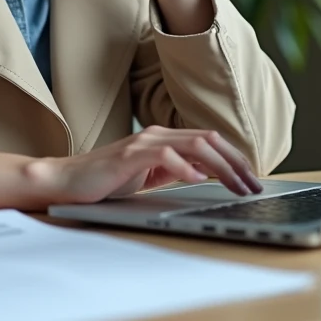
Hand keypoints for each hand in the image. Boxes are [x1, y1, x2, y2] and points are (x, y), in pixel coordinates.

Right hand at [33, 126, 261, 204]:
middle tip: (253, 185)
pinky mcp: (129, 156)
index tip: (252, 178)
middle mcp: (155, 134)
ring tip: (237, 186)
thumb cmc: (105, 181)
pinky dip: (185, 167)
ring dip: (221, 167)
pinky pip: (165, 156)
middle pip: (208, 139)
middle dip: (236, 163)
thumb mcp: (147, 176)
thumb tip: (205, 174)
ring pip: (193, 145)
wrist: (66, 182)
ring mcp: (142, 142)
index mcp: (161, 138)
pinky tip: (198, 179)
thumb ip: (172, 171)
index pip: (208, 141)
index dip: (234, 158)